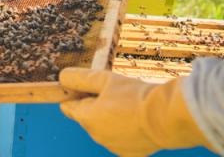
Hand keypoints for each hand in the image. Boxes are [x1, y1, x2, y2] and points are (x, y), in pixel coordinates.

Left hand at [60, 68, 212, 155]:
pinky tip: (135, 118)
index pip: (68, 107)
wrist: (165, 118)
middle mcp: (96, 136)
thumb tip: (61, 78)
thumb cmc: (133, 96)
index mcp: (86, 118)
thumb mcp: (102, 79)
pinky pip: (120, 138)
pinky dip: (123, 129)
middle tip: (112, 92)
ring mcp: (113, 147)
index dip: (74, 94)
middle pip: (87, 116)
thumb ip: (79, 78)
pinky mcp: (130, 154)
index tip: (86, 86)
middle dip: (93, 104)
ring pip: (104, 127)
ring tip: (126, 103)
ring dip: (109, 117)